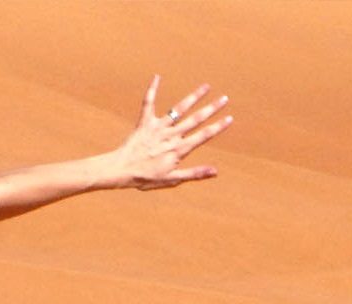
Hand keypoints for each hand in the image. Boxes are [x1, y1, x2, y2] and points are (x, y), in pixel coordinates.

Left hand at [102, 75, 232, 190]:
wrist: (121, 170)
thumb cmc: (145, 178)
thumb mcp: (171, 180)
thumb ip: (194, 173)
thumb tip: (215, 171)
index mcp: (179, 149)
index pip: (203, 136)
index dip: (218, 127)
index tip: (230, 118)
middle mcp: (171, 135)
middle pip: (195, 119)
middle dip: (211, 109)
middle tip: (224, 98)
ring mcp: (158, 127)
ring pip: (179, 109)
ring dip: (193, 97)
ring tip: (206, 86)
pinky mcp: (145, 123)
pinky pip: (148, 103)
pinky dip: (152, 90)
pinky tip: (157, 76)